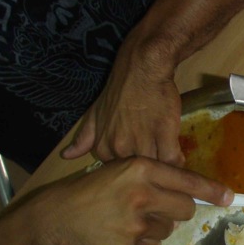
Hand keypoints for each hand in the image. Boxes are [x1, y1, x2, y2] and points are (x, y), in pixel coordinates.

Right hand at [32, 157, 232, 244]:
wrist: (57, 218)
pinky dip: (144, 244)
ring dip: (156, 226)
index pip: (188, 181)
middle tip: (155, 207)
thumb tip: (196, 191)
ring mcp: (136, 224)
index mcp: (141, 169)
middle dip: (177, 209)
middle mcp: (141, 194)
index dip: (212, 191)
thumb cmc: (93, 190)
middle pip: (186, 208)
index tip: (230, 198)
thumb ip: (156, 176)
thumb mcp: (122, 170)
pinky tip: (123, 234)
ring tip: (129, 219)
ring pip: (170, 229)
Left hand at [61, 35, 184, 165]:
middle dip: (150, 172)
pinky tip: (177, 153)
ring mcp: (142, 143)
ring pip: (157, 169)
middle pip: (140, 175)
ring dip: (165, 168)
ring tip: (169, 159)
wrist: (142, 69)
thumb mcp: (95, 113)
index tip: (140, 165)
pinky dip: (177, 161)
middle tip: (158, 165)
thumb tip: (66, 156)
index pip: (121, 174)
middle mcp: (119, 149)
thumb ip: (84, 138)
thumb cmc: (121, 90)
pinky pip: (172, 160)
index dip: (133, 171)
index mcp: (103, 149)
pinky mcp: (164, 136)